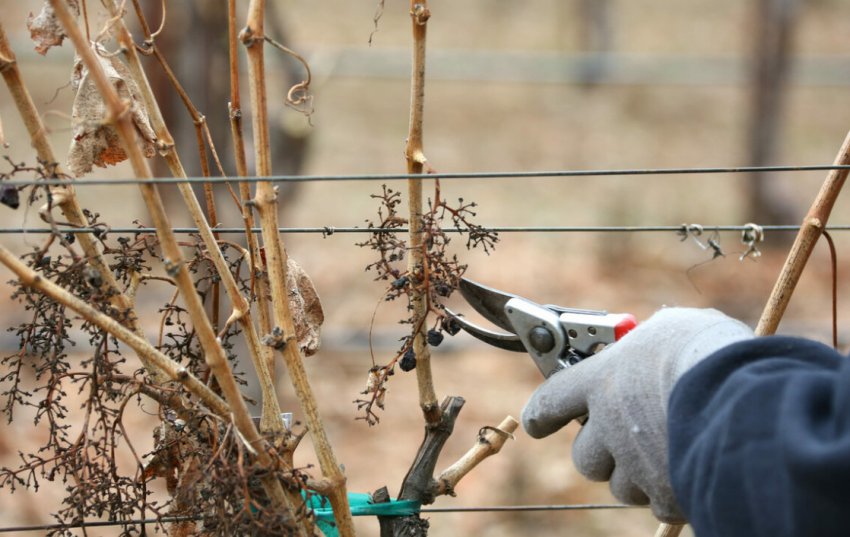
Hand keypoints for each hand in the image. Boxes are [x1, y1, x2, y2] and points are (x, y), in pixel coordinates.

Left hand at [521, 307, 752, 521]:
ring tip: (671, 451)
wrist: (747, 398)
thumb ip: (652, 346)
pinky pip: (661, 504)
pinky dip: (673, 493)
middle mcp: (609, 425)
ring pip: (622, 486)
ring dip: (639, 475)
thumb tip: (655, 348)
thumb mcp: (675, 330)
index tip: (537, 423)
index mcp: (602, 379)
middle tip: (629, 441)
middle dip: (604, 454)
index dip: (542, 414)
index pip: (552, 400)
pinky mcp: (665, 495)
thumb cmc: (712, 352)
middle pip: (585, 458)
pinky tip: (695, 470)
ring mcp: (634, 464)